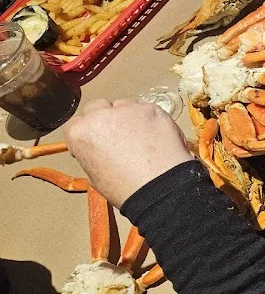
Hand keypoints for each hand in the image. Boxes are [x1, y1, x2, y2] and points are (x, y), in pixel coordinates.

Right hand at [63, 99, 192, 208]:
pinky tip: (155, 136)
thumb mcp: (94, 175)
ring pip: (124, 105)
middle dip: (104, 119)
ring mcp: (128, 110)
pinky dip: (149, 120)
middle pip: (97, 106)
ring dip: (128, 117)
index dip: (86, 133)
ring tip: (140, 137)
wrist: (159, 186)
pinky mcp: (152, 109)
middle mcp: (101, 116)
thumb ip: (92, 153)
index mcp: (81, 133)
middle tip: (118, 136)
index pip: (75, 124)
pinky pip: (146, 110)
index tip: (95, 140)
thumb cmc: (127, 189)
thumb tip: (100, 149)